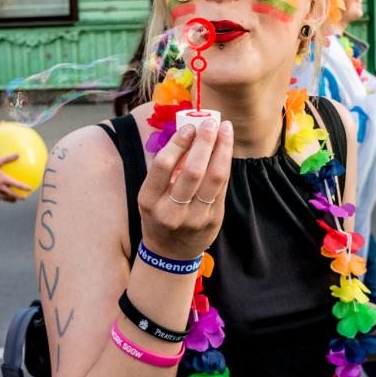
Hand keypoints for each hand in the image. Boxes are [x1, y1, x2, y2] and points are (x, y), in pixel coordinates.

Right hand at [0, 155, 31, 201]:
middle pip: (12, 195)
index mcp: (3, 180)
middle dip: (19, 197)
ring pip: (4, 198)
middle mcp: (0, 188)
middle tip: (24, 197)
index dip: (24, 188)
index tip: (30, 189)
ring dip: (10, 200)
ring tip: (14, 200)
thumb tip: (18, 154)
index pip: (17, 185)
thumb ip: (8, 158)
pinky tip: (0, 198)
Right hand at [138, 119, 233, 261]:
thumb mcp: (151, 196)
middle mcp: (171, 211)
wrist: (170, 255)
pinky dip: (225, 163)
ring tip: (225, 129)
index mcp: (149, 201)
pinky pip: (222, 186)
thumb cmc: (159, 215)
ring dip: (221, 149)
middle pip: (192, 171)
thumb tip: (188, 131)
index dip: (178, 142)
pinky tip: (226, 148)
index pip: (163, 166)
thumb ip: (166, 169)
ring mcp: (195, 218)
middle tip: (210, 122)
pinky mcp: (213, 220)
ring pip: (214, 178)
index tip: (188, 126)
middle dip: (204, 142)